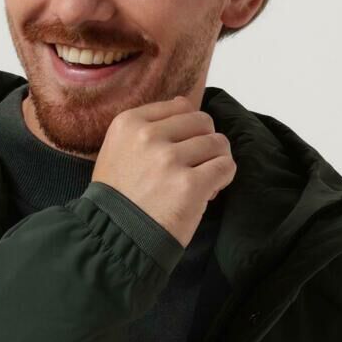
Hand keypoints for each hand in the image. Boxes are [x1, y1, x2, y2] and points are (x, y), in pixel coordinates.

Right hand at [90, 94, 235, 249]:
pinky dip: (223, 179)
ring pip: (218, 143)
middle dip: (204, 144)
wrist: (116, 239)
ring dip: (215, 162)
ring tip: (201, 183)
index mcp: (129, 123)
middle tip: (194, 169)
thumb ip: (147, 125)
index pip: (179, 107)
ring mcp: (169, 160)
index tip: (180, 152)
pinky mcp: (189, 185)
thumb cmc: (119, 199)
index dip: (187, 131)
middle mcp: (148, 136)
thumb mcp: (118, 151)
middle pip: (202, 122)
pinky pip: (225, 167)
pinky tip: (209, 192)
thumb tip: (184, 103)